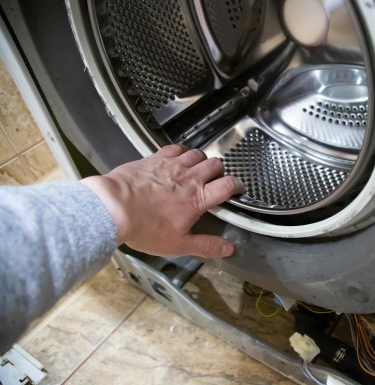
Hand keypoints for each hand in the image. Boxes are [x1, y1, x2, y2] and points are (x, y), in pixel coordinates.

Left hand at [81, 145, 243, 257]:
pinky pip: (175, 148)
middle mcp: (189, 178)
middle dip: (220, 171)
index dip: (237, 185)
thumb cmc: (144, 227)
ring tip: (199, 168)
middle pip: (215, 165)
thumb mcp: (178, 244)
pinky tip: (178, 157)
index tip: (238, 188)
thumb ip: (206, 245)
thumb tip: (226, 249)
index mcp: (198, 198)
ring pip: (197, 154)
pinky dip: (182, 151)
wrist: (113, 208)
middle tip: (217, 179)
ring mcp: (172, 165)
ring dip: (202, 160)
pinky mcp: (155, 158)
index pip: (228, 185)